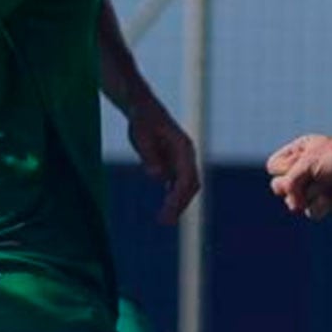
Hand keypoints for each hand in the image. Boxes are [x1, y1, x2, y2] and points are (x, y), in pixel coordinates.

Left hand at [126, 96, 200, 223]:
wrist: (142, 109)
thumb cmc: (142, 120)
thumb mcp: (141, 134)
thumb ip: (149, 155)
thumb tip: (158, 177)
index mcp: (183, 147)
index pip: (187, 177)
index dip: (179, 195)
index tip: (169, 209)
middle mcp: (187, 156)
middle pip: (190, 185)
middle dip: (180, 204)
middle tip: (166, 221)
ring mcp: (181, 161)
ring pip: (185, 187)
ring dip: (177, 204)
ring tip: (164, 221)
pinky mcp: (173, 164)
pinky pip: (176, 185)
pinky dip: (172, 198)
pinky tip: (165, 211)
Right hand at [266, 133, 331, 220]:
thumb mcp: (309, 162)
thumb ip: (290, 181)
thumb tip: (292, 206)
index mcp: (299, 153)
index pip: (273, 167)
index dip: (283, 170)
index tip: (300, 164)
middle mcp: (304, 170)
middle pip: (278, 186)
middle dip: (294, 186)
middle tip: (312, 179)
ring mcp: (315, 187)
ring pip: (294, 202)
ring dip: (310, 195)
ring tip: (327, 186)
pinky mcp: (327, 202)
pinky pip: (310, 213)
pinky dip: (319, 208)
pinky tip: (330, 201)